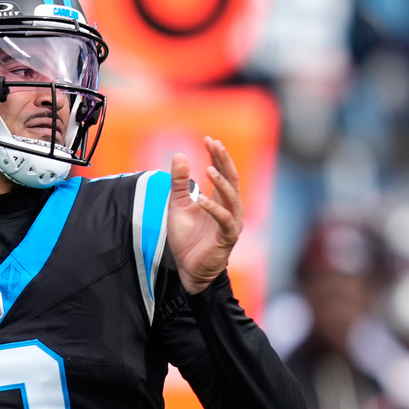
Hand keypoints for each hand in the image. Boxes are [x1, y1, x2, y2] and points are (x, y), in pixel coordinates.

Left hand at [166, 136, 242, 293]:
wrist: (188, 268)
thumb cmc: (186, 238)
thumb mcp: (177, 205)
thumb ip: (179, 182)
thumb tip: (179, 154)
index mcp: (219, 199)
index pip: (222, 172)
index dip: (217, 155)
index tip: (209, 139)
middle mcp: (229, 208)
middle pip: (231, 179)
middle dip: (224, 161)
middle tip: (215, 144)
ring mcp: (230, 222)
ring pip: (231, 198)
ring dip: (221, 183)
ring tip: (209, 170)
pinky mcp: (226, 237)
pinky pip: (223, 220)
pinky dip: (213, 209)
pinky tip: (201, 199)